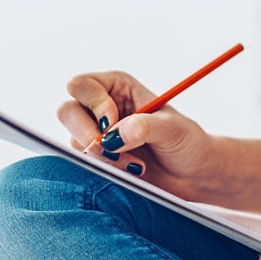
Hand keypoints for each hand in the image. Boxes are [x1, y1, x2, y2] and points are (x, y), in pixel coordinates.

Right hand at [57, 70, 221, 198]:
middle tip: (112, 149)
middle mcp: (102, 107)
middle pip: (67, 111)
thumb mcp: (171, 129)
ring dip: (103, 156)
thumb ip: (143, 127)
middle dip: (88, 133)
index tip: (113, 120)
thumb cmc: (187, 142)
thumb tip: (112, 136)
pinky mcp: (98, 159)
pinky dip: (105, 169)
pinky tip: (129, 170)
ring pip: (74, 141)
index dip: (93, 103)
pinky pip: (84, 163)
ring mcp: (97, 134)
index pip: (82, 85)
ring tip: (134, 163)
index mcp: (118, 87)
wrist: (193, 174)